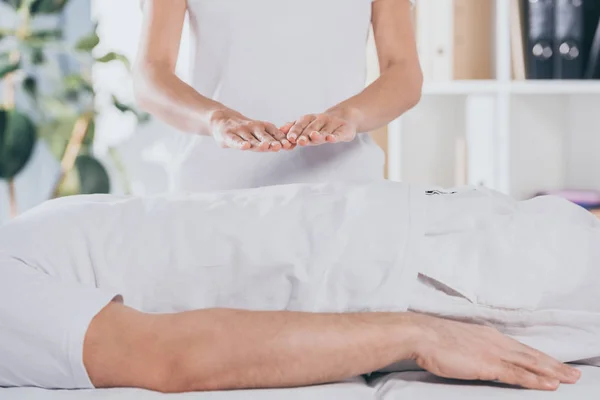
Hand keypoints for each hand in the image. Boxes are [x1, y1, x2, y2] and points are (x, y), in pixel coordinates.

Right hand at [210, 109, 292, 151]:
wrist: (221, 120)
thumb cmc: (244, 130)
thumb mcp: (258, 131)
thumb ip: (273, 138)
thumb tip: (292, 146)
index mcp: (262, 126)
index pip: (274, 133)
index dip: (281, 139)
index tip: (289, 145)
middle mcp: (252, 128)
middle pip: (264, 136)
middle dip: (272, 142)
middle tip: (279, 147)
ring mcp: (240, 131)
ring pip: (251, 139)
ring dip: (258, 143)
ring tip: (265, 146)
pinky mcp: (228, 136)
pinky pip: (235, 141)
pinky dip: (240, 144)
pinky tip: (245, 146)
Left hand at [283, 112, 356, 146]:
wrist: (345, 117)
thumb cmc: (321, 125)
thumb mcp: (308, 124)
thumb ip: (294, 126)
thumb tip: (280, 129)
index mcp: (310, 119)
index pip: (301, 124)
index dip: (295, 130)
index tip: (289, 138)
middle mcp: (320, 120)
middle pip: (312, 128)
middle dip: (305, 134)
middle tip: (300, 141)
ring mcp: (332, 125)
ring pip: (324, 131)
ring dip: (318, 134)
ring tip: (313, 136)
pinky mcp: (344, 131)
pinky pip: (338, 134)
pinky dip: (334, 136)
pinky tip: (331, 139)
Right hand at [410, 314, 580, 390]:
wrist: (421, 334)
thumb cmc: (432, 339)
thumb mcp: (457, 341)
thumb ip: (471, 348)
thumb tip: (474, 356)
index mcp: (487, 335)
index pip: (519, 348)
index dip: (538, 357)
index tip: (553, 363)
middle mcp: (495, 342)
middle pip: (530, 355)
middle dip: (553, 365)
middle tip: (573, 374)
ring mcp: (493, 353)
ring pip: (530, 364)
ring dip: (552, 372)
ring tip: (570, 379)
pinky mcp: (488, 365)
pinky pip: (517, 374)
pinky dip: (535, 380)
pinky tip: (550, 385)